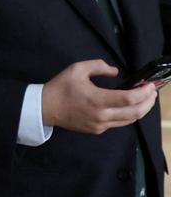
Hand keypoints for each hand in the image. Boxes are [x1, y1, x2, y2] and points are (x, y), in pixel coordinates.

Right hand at [41, 59, 155, 134]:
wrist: (44, 108)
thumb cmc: (60, 87)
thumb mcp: (77, 69)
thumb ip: (98, 66)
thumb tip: (116, 72)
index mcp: (97, 100)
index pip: (129, 99)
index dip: (143, 92)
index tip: (150, 85)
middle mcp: (101, 115)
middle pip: (135, 113)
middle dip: (148, 102)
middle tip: (152, 92)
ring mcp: (100, 125)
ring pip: (130, 120)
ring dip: (141, 110)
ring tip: (145, 100)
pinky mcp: (97, 130)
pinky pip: (118, 123)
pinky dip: (128, 115)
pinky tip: (128, 107)